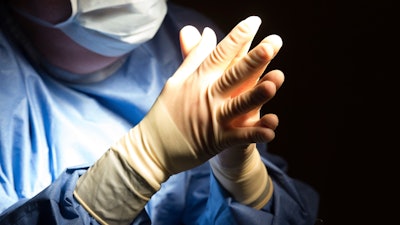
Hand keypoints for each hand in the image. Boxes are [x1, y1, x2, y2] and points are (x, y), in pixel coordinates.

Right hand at [74, 16, 284, 223]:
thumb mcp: (177, 81)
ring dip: (256, 96)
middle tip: (272, 44)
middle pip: (233, 76)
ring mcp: (212, 120)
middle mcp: (206, 97)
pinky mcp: (216, 141)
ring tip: (274, 83)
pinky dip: (254, 134)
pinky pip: (239, 137)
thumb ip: (195, 57)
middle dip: (252, 60)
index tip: (254, 21)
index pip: (219, 55)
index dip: (237, 37)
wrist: (152, 148)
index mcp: (197, 80)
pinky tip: (272, 130)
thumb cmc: (165, 113)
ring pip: (238, 105)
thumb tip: (208, 32)